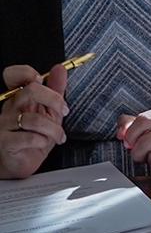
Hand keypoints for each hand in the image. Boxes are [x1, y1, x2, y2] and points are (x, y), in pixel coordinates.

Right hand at [0, 63, 68, 179]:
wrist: (18, 163)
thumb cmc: (31, 137)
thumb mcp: (49, 112)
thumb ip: (55, 90)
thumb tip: (60, 69)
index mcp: (18, 98)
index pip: (13, 75)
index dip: (26, 72)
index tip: (41, 79)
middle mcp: (9, 109)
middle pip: (29, 91)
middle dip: (54, 99)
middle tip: (63, 111)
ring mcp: (4, 125)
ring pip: (33, 118)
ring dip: (54, 129)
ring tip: (59, 136)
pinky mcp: (5, 142)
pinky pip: (28, 137)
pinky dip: (42, 141)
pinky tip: (44, 144)